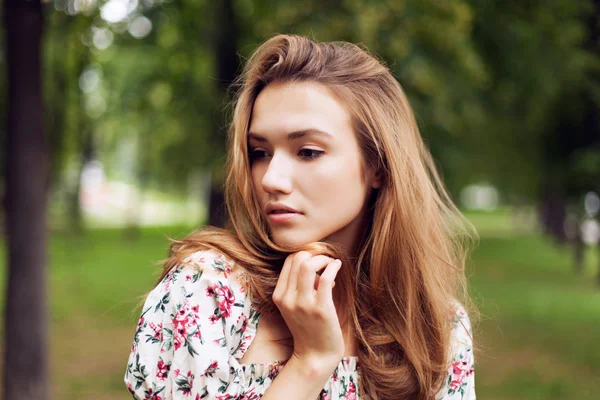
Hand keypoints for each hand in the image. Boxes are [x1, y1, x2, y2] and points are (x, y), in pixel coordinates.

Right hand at [272, 251, 344, 370]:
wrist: (315, 355)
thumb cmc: (309, 328)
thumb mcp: (294, 306)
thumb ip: (298, 286)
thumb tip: (314, 264)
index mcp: (279, 296)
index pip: (289, 261)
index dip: (305, 254)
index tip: (317, 259)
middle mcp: (287, 298)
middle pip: (298, 259)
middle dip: (315, 253)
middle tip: (326, 260)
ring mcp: (303, 304)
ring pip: (308, 265)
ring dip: (323, 259)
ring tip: (331, 264)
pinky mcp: (320, 309)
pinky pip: (325, 278)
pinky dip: (333, 267)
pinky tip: (338, 266)